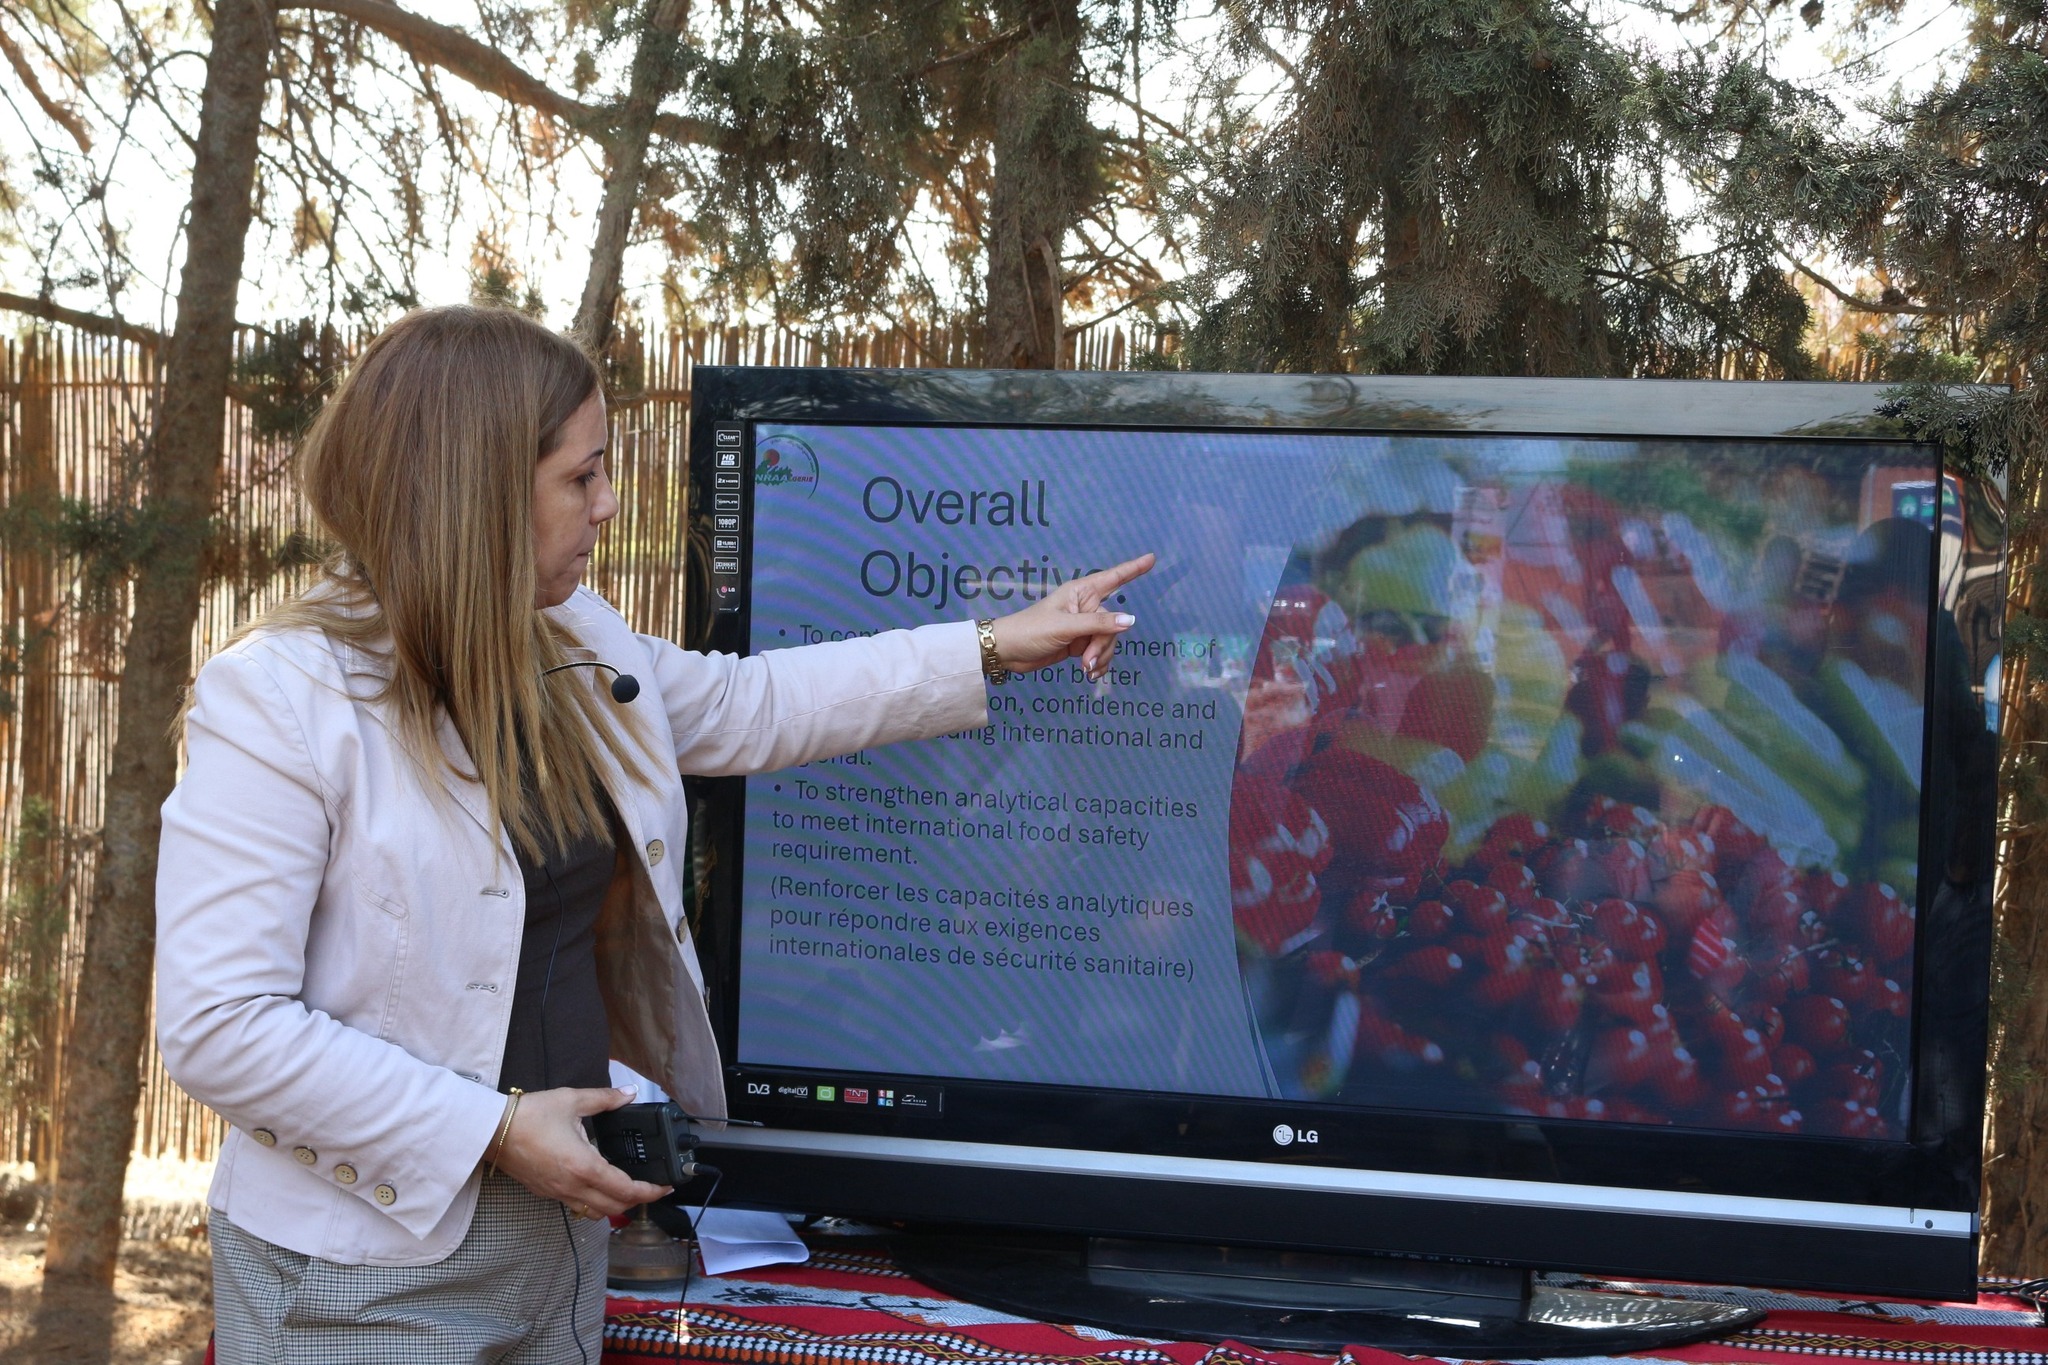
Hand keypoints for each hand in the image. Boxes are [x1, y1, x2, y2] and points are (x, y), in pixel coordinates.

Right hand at [492, 1086, 670, 1218]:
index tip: (665, 1186)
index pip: (626, 1190)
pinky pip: (578, 1207)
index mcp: (584, 1166)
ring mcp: (558, 1193)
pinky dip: (595, 1203)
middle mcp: (573, 1186)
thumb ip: (605, 1098)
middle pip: (615, 1208)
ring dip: (615, 1205)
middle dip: (637, 1200)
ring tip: (627, 1188)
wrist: (490, 1130)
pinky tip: (598, 1185)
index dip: (651, 1191)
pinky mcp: (547, 1193)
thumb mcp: (572, 1100)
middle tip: (650, 1185)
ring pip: (596, 1213)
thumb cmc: (529, 1115)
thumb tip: (629, 1093)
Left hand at [989, 553, 1155, 679]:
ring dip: (1100, 656)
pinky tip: (1089, 673)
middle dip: (1104, 644)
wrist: (1009, 652)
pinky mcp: (1080, 643)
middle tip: (1087, 659)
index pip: (1113, 578)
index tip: (1151, 558)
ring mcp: (1083, 626)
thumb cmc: (1032, 630)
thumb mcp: (1066, 626)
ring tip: (1085, 668)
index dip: (1133, 569)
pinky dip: (1097, 664)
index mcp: (1081, 592)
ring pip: (1108, 641)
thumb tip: (1130, 621)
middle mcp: (1085, 606)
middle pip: (1113, 623)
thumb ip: (1098, 624)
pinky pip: (1100, 652)